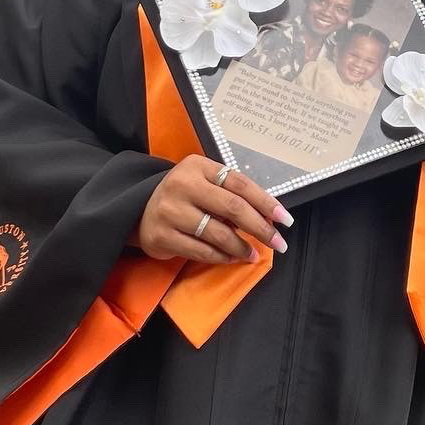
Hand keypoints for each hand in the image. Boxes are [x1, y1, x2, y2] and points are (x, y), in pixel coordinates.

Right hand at [131, 155, 292, 263]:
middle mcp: (183, 185)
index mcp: (199, 166)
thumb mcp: (204, 182)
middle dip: (260, 227)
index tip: (285, 220)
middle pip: (232, 207)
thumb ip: (230, 193)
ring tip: (253, 254)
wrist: (139, 209)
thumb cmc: (184, 196)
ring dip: (241, 247)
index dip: (265, 202)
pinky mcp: (162, 236)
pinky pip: (201, 251)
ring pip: (218, 233)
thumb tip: (269, 217)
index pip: (240, 183)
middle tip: (278, 243)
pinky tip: (232, 257)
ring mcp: (170, 211)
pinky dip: (222, 256)